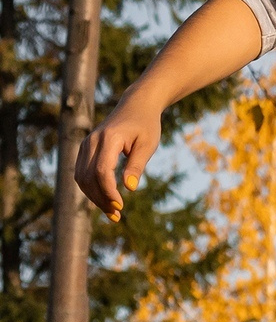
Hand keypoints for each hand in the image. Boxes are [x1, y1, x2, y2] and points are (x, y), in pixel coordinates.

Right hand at [75, 100, 161, 220]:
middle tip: (116, 215)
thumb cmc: (146, 125)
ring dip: (94, 197)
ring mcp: (85, 145)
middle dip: (101, 198)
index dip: (108, 191)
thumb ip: (137, 165)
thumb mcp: (148, 145)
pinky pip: (81, 173)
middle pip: (88, 177)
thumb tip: (129, 188)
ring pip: (81, 177)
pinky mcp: (84, 149)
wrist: (136, 106)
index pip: (101, 170)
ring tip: (112, 213)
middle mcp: (92, 141)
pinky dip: (91, 189)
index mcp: (109, 138)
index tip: (120, 206)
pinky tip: (105, 200)